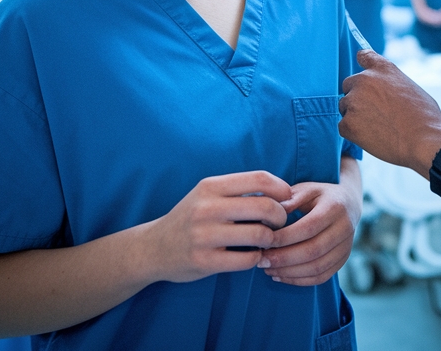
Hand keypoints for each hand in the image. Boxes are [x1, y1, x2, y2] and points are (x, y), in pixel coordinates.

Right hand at [144, 171, 291, 283]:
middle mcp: (206, 208)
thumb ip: (240, 191)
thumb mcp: (208, 194)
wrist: (154, 247)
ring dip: (270, 240)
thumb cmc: (191, 218)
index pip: (259, 178)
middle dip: (281, 217)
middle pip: (265, 207)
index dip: (282, 188)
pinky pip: (247, 260)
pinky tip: (252, 256)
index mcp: (211, 186)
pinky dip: (257, 258)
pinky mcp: (204, 261)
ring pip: (259, 234)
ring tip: (266, 241)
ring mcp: (204, 235)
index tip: (287, 199)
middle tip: (279, 224)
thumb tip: (284, 194)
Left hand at [260, 177, 362, 285]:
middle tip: (261, 260)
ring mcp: (346, 246)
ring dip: (289, 272)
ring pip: (317, 268)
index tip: (263, 241)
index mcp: (335, 207)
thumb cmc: (319, 196)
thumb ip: (289, 198)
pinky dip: (299, 280)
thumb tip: (269, 214)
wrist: (348, 203)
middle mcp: (345, 228)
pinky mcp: (343, 260)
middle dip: (284, 259)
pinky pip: (321, 277)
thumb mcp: (306, 189)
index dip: (285, 237)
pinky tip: (280, 276)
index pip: (308, 227)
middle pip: (313, 250)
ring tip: (268, 269)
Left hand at [338, 50, 440, 172]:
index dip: (362, 63)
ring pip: (345, 107)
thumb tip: (381, 92)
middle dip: (357, 97)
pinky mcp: (347, 123)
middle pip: (348, 85)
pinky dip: (354, 133)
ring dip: (355, 116)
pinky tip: (373, 137)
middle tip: (375, 112)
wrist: (424, 139)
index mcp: (383, 69)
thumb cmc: (424, 117)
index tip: (362, 68)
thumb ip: (390, 83)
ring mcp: (354, 101)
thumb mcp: (411, 88)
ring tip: (379, 127)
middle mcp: (364, 80)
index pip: (364, 55)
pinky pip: (344, 126)